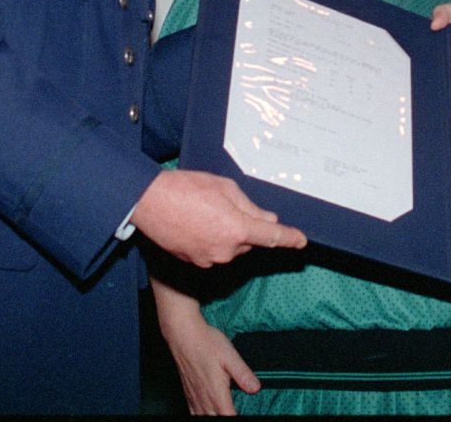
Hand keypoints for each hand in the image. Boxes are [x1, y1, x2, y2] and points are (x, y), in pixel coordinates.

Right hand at [132, 170, 305, 266]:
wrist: (149, 203)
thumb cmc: (186, 189)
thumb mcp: (225, 188)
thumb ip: (249, 207)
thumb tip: (266, 219)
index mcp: (237, 229)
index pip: (272, 237)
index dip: (289, 238)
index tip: (301, 241)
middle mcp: (227, 250)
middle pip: (249, 240)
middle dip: (245, 226)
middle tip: (225, 206)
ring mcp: (210, 259)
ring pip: (231, 247)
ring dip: (227, 233)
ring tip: (204, 212)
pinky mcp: (195, 262)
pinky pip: (214, 251)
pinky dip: (212, 240)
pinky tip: (196, 223)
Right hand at [153, 280, 258, 414]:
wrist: (183, 335)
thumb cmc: (206, 342)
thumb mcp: (230, 356)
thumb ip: (243, 374)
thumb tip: (255, 388)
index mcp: (217, 392)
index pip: (229, 416)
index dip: (237, 418)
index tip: (245, 416)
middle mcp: (204, 398)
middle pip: (217, 419)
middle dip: (226, 417)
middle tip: (233, 412)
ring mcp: (194, 396)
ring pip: (204, 417)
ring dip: (215, 418)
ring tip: (223, 413)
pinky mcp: (188, 392)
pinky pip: (193, 412)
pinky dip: (201, 416)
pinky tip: (205, 413)